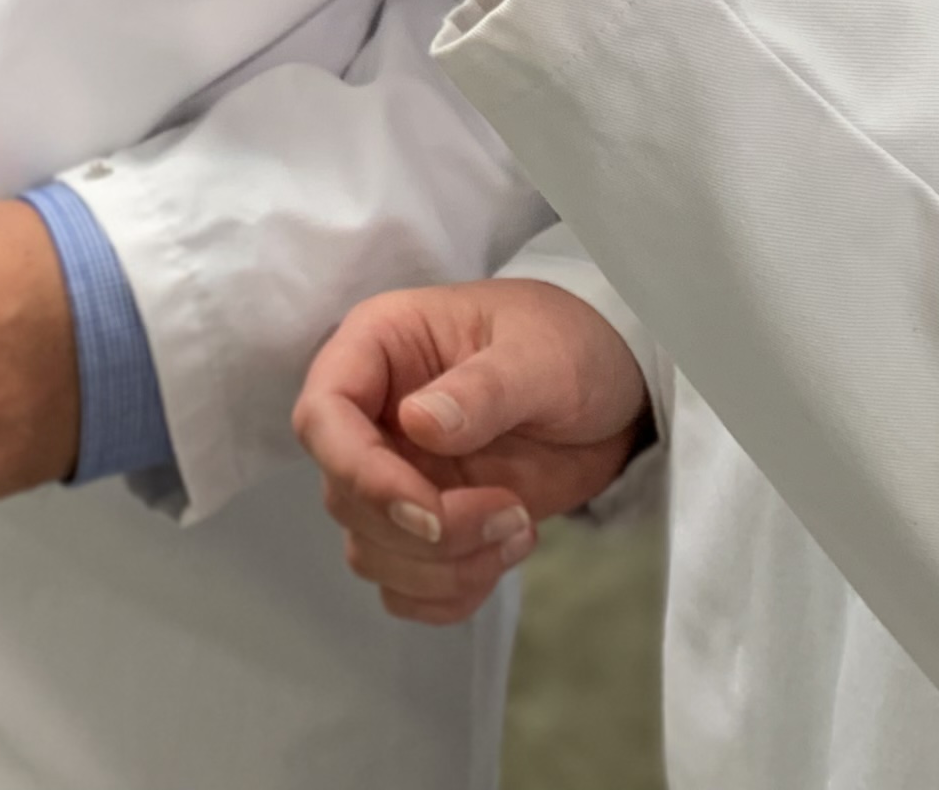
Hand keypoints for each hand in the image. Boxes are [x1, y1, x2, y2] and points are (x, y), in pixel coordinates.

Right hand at [293, 281, 649, 624]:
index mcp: (380, 348)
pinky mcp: (423, 526)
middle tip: (511, 513)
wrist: (614, 393)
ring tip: (521, 528)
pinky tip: (505, 554)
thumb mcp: (541, 356)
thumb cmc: (570, 345)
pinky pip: (404, 587)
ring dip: (445, 568)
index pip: (323, 415)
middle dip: (426, 532)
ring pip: (370, 552)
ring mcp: (395, 474)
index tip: (429, 511)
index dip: (360, 474)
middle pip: (345, 497)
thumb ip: (484, 389)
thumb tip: (418, 424)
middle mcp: (372, 416)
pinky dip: (449, 594)